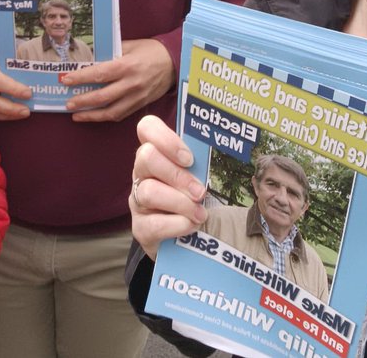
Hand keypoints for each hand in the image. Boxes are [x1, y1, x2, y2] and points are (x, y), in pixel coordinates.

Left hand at [62, 38, 174, 121]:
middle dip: (82, 101)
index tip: (66, 80)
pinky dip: (106, 117)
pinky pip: (121, 114)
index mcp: (127, 66)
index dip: (81, 78)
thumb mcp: (130, 45)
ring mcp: (137, 97)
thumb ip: (110, 52)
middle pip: (102, 97)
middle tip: (68, 104)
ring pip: (111, 111)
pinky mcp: (141, 105)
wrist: (175, 63)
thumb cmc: (151, 51)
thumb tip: (89, 58)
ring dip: (91, 115)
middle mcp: (131, 84)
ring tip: (76, 116)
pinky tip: (95, 116)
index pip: (99, 74)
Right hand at [130, 115, 206, 258]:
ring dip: (181, 202)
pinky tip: (191, 226)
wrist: (183, 238)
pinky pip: (154, 223)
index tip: (188, 158)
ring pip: (150, 191)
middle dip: (178, 175)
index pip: (147, 128)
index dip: (166, 138)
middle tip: (200, 192)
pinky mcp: (140, 228)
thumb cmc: (192, 198)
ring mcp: (137, 200)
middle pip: (146, 157)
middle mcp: (141, 173)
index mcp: (156, 153)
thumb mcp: (196, 176)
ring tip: (200, 213)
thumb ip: (201, 163)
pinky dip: (178, 225)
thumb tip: (228, 150)